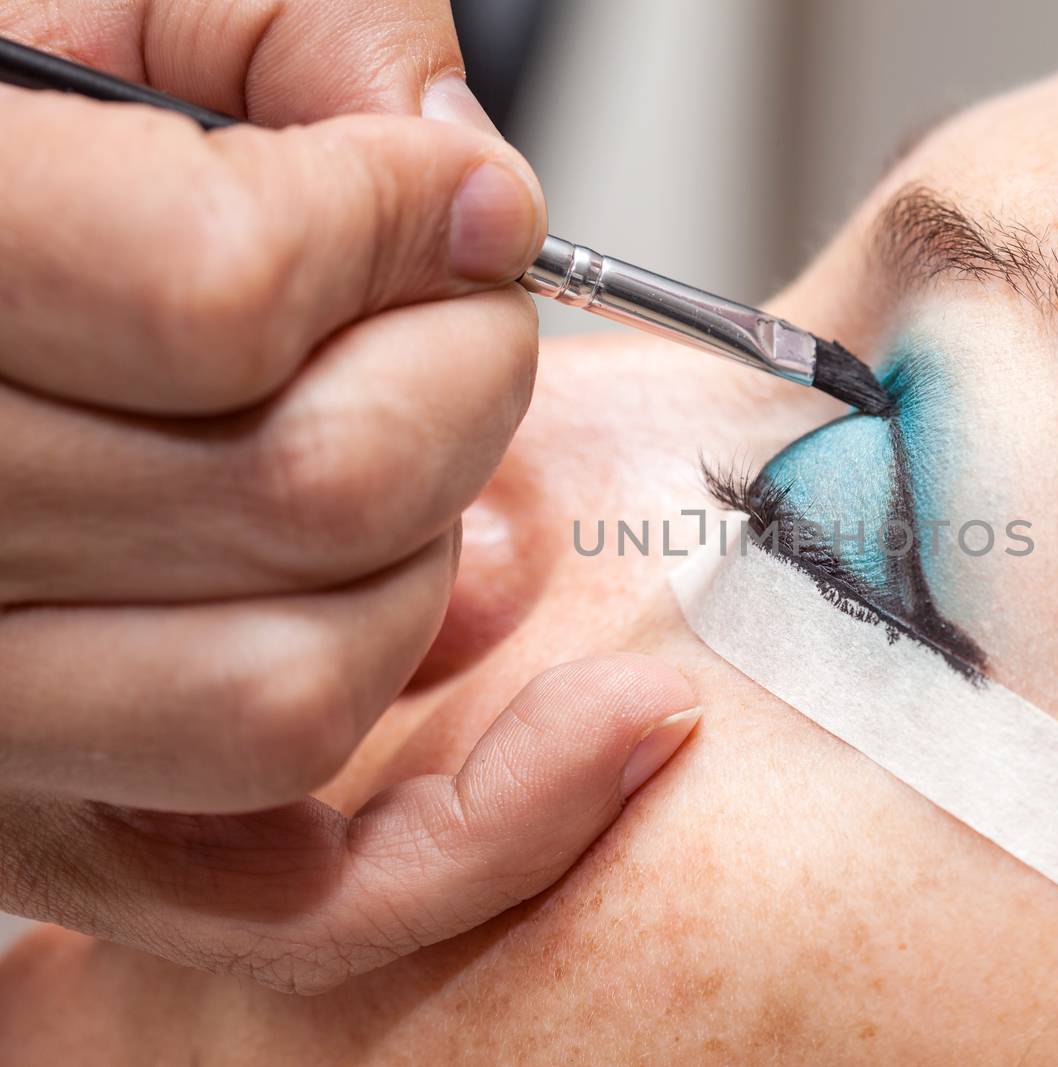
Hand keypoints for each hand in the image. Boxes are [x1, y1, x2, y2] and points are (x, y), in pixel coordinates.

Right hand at [0, 2, 697, 990]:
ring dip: (440, 564)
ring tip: (438, 479)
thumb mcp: (114, 14)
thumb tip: (468, 171)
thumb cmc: (22, 168)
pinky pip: (314, 900)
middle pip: (317, 490)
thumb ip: (292, 36)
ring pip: (306, 685)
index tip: (454, 201)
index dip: (400, 228)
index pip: (224, 294)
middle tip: (457, 317)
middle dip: (461, 377)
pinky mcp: (84, 833)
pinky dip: (501, 825)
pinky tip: (618, 719)